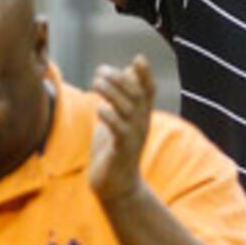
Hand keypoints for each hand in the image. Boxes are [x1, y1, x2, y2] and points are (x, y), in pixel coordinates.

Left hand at [86, 54, 155, 207]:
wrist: (116, 186)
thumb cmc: (115, 150)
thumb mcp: (118, 120)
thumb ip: (121, 98)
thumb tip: (124, 71)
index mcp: (141, 116)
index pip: (149, 91)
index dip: (146, 74)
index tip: (138, 58)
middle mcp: (141, 124)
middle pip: (137, 95)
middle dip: (120, 79)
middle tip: (100, 71)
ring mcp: (134, 137)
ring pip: (128, 109)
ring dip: (112, 93)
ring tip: (96, 83)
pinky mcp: (123, 151)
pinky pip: (120, 130)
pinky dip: (110, 117)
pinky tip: (99, 109)